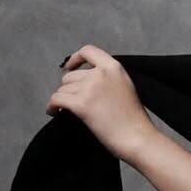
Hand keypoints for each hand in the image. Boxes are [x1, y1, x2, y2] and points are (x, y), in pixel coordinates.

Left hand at [46, 43, 154, 162]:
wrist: (139, 138)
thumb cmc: (135, 121)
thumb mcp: (126, 88)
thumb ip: (108, 79)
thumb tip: (83, 82)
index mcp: (114, 68)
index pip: (88, 51)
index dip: (75, 58)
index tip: (69, 67)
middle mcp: (100, 74)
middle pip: (70, 76)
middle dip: (70, 89)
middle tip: (75, 102)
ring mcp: (90, 88)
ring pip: (62, 89)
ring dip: (63, 100)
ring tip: (67, 111)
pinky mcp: (81, 104)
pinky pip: (56, 99)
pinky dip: (51, 106)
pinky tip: (53, 112)